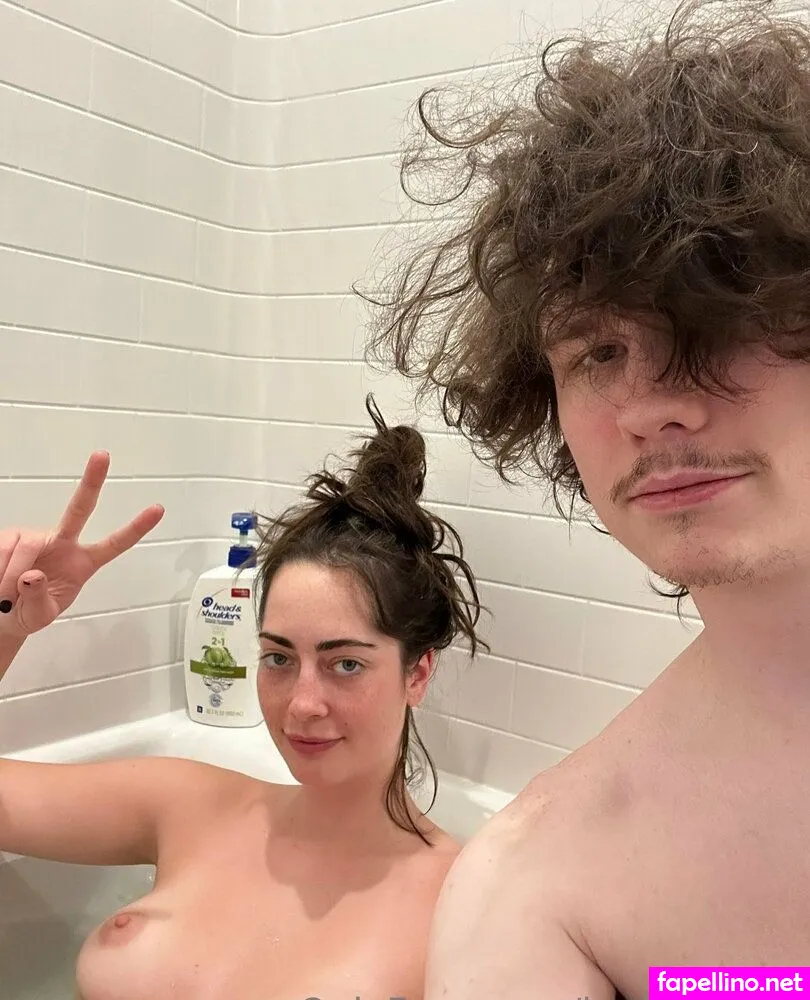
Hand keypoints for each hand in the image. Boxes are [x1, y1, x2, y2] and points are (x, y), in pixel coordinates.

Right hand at [0, 452, 163, 639]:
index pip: (114, 544)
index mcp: (82, 563)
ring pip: (25, 546)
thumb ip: (40, 599)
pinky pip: (3, 548)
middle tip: (103, 455)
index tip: (158, 510)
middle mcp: (63, 542)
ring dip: (10, 574)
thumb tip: (32, 575)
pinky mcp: (10, 536)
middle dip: (91, 481)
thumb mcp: (39, 616)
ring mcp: (36, 537)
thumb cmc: (29, 613)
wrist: (2, 614)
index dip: (135, 528)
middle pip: (80, 508)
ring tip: (5, 596)